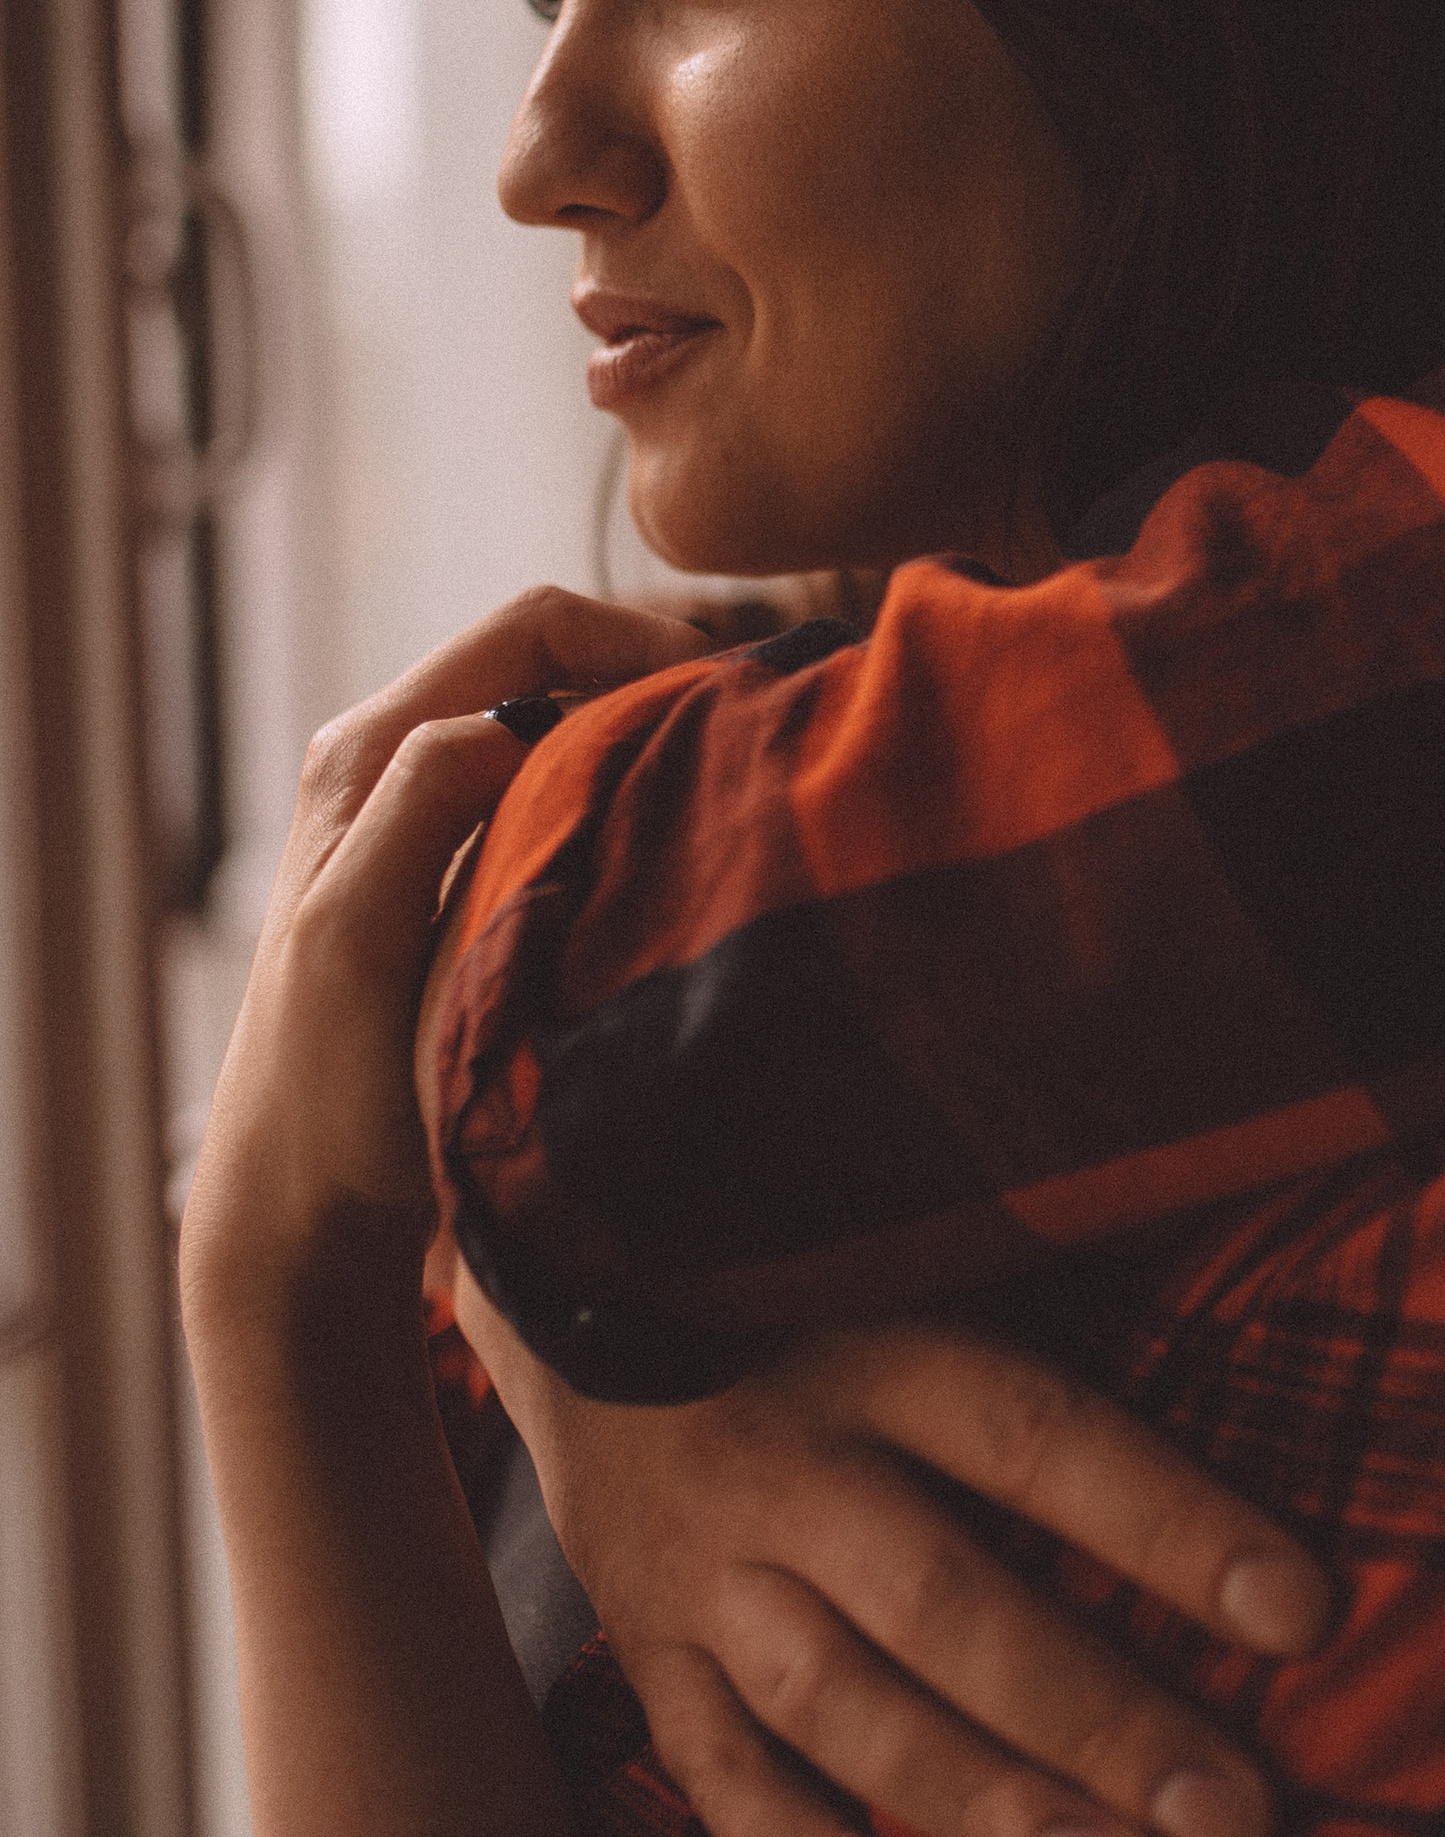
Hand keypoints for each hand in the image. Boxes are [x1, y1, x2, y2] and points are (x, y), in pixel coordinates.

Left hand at [182, 590, 706, 1327]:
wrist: (301, 1206)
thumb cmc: (325, 1087)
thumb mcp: (357, 931)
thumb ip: (422, 804)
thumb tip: (516, 719)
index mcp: (368, 752)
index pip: (534, 630)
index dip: (640, 643)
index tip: (733, 703)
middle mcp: (394, 763)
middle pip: (558, 663)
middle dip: (658, 681)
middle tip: (751, 742)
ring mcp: (430, 818)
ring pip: (567, 727)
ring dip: (646, 740)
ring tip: (725, 790)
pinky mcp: (463, 877)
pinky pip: (562, 797)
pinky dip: (627, 800)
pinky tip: (675, 851)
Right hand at [450, 1280, 1332, 1836]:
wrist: (563, 1286)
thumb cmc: (814, 1294)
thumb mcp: (915, 1271)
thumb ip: (1051, 1347)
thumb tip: (1247, 1424)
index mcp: (879, 1351)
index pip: (1040, 1438)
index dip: (1171, 1525)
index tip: (1304, 1615)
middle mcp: (786, 1466)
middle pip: (949, 1605)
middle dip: (1099, 1723)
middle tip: (1236, 1826)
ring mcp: (702, 1573)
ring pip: (843, 1709)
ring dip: (982, 1808)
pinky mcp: (645, 1657)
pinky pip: (717, 1780)